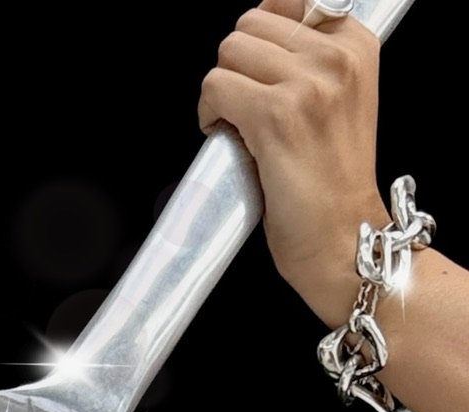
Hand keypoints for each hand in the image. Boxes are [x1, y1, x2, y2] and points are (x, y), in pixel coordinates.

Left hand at [199, 2, 388, 326]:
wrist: (344, 234)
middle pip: (250, 25)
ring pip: (229, 51)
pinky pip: (217, 87)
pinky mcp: (276, 116)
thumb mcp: (339, 97)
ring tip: (238, 123)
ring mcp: (307, 83)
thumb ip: (308, 57)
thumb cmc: (332, 177)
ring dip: (221, 89)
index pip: (287, 0)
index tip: (260, 73)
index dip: (261, 38)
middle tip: (244, 106)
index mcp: (356, 41)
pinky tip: (227, 136)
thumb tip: (258, 34)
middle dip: (236, 65)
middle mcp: (335, 54)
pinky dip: (210, 113)